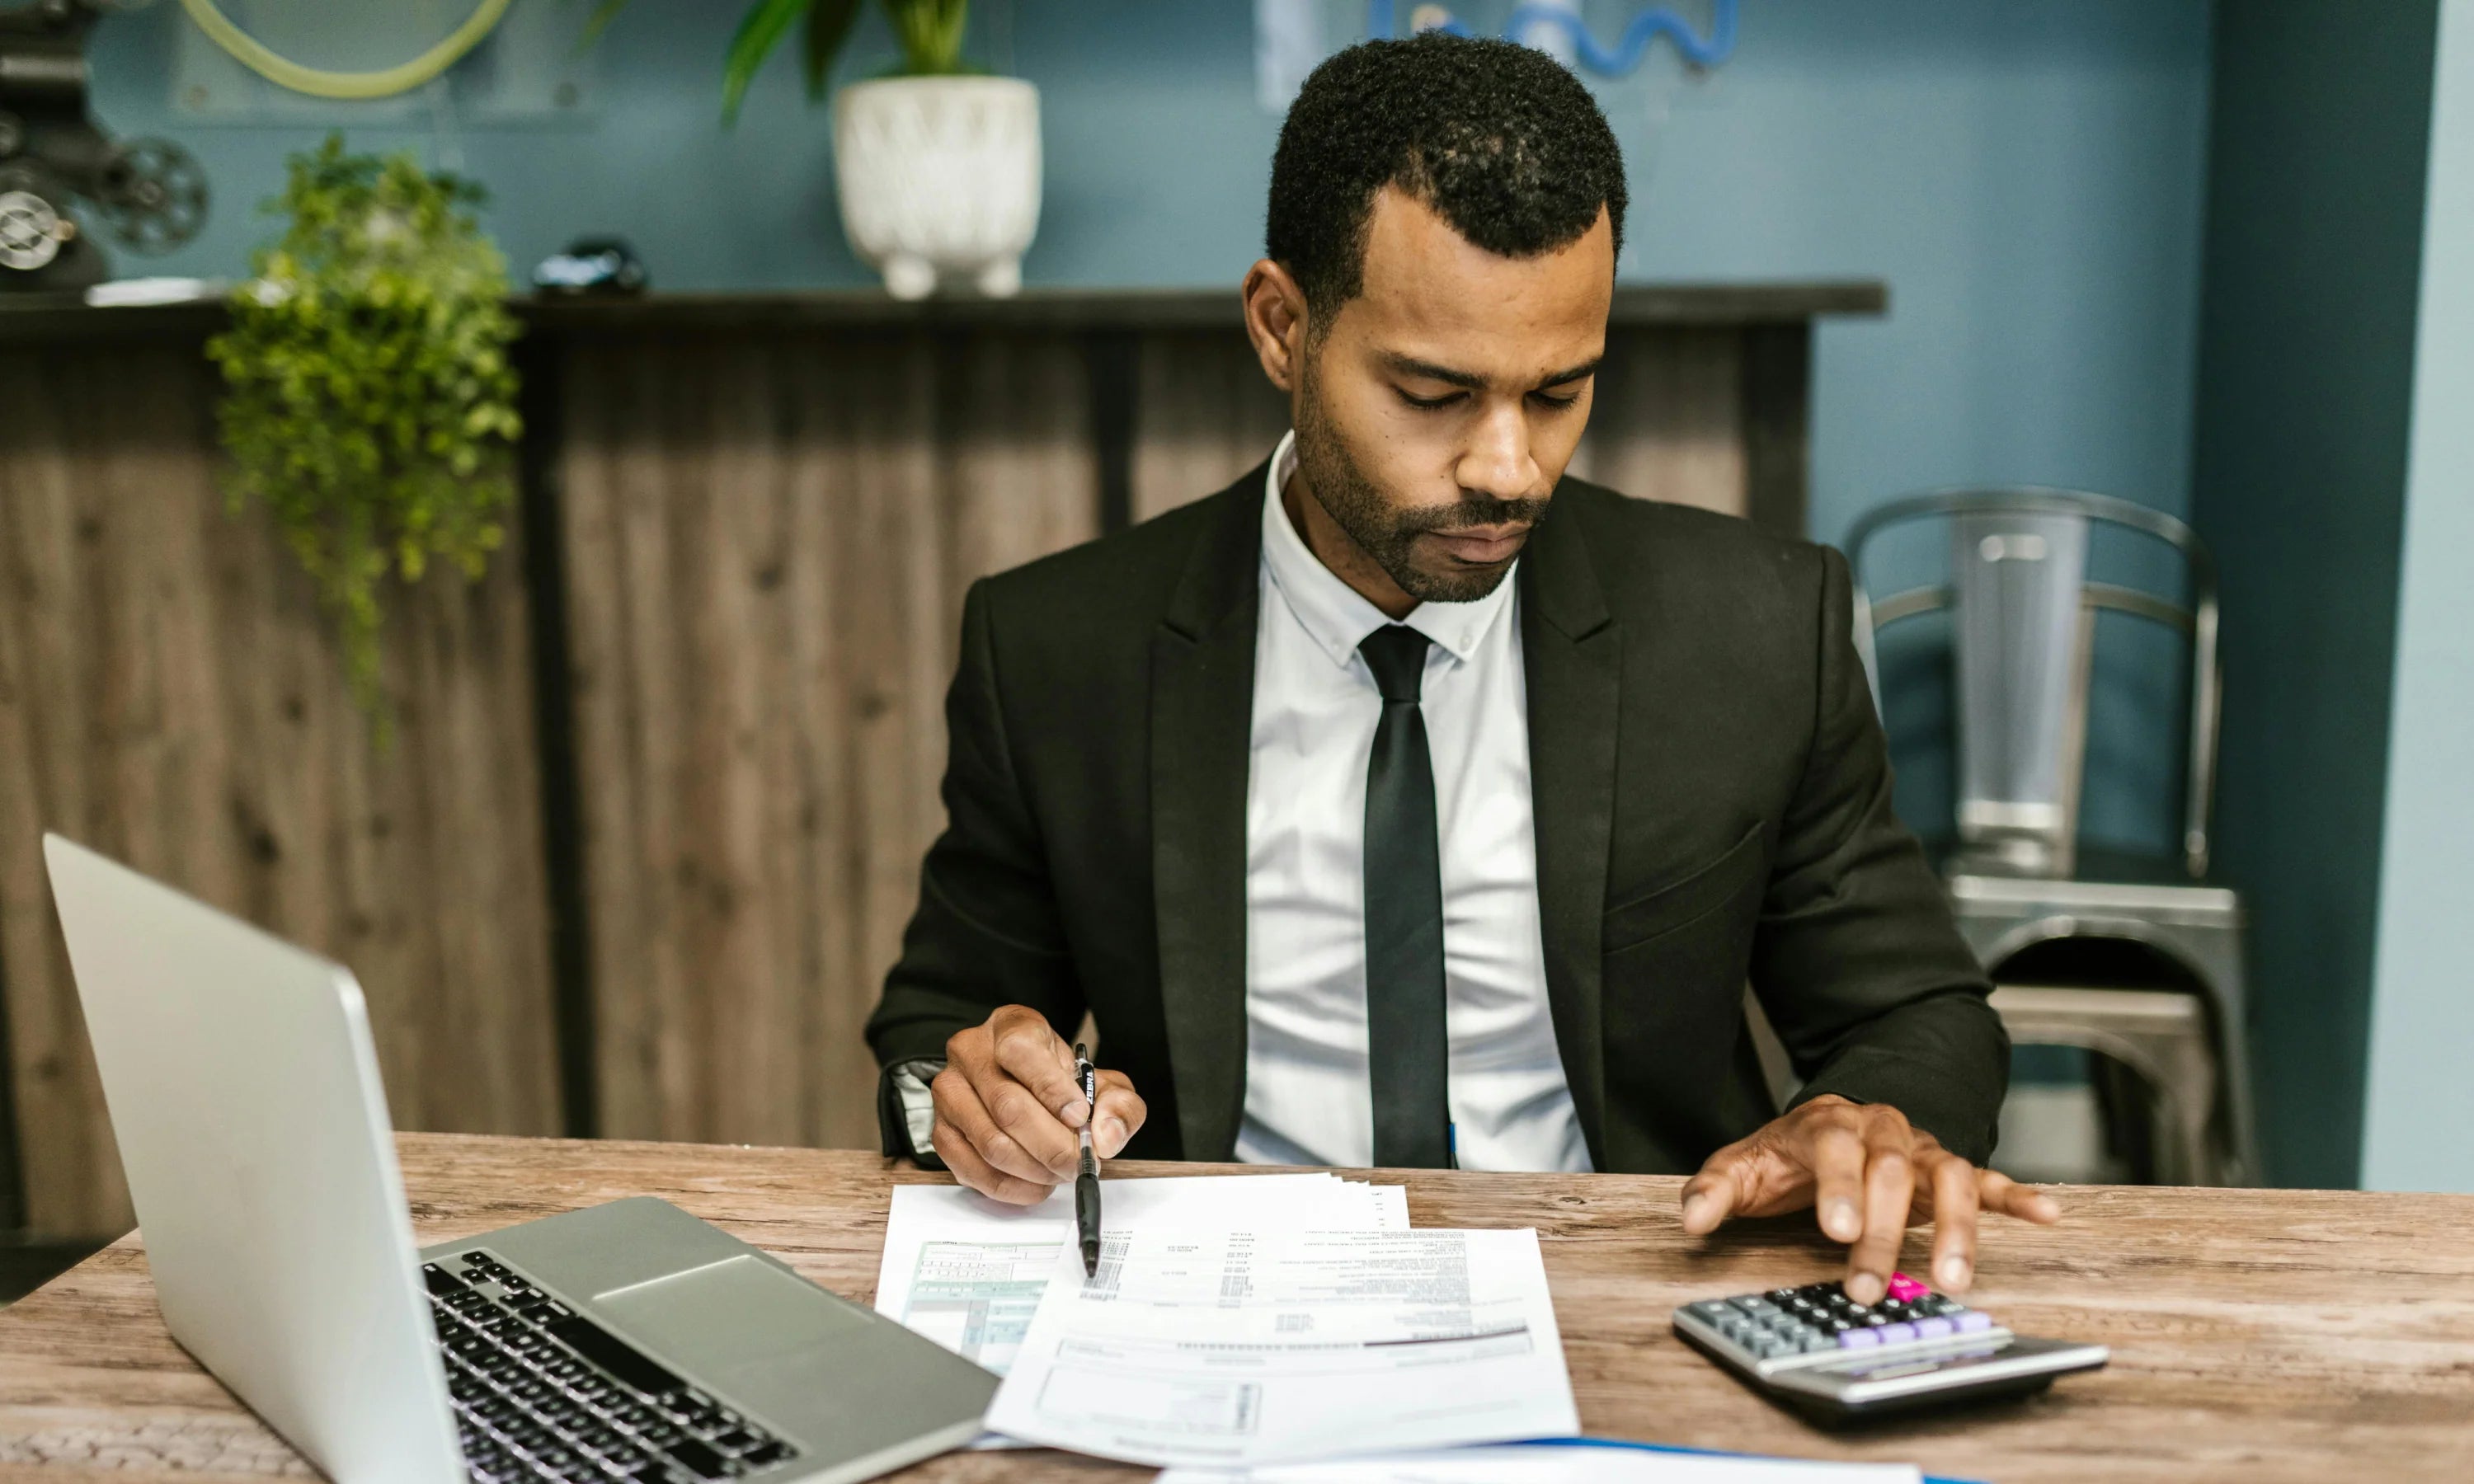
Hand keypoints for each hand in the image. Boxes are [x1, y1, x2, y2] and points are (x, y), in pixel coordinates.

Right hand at [930, 1005, 1145, 1204]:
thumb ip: (1118, 1106)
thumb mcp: (1103, 1083)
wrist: (1028, 1090)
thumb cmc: (1062, 1084)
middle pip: (1007, 1107)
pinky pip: (973, 1170)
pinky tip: (1036, 1183)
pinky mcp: (941, 1131)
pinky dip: (1011, 1187)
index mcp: (1010, 1026)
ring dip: (1034, 1170)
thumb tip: (1105, 1136)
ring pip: (991, 1144)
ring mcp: (950, 1093)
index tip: (1080, 1118)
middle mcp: (970, 1053)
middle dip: (1053, 1145)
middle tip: (1079, 1163)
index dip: (1052, 1090)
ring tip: (1060, 1172)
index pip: (1020, 1052)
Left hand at [1678, 1095, 2059, 1303]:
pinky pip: (1987, 1180)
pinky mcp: (1948, 1171)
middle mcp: (1880, 1130)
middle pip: (1889, 1173)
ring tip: (1952, 1278)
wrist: (1829, 1124)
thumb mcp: (1741, 1167)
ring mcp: (1918, 1150)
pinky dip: (2016, 1197)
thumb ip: (1715, 1190)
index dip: (1839, 1188)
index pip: (1836, 1149)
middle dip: (1881, 1232)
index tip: (1836, 1230)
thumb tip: (1692, 1219)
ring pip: (1946, 1178)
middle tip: (1866, 1285)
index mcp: (1827, 1123)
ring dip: (1953, 1229)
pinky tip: (2046, 1215)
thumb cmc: (1785, 1156)